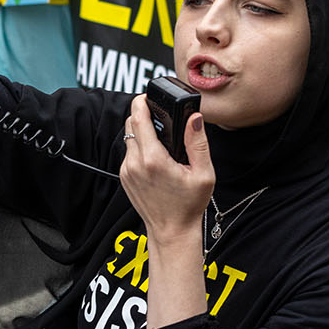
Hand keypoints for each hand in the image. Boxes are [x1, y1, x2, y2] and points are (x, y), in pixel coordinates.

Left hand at [118, 95, 212, 243]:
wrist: (171, 232)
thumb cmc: (189, 205)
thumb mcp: (203, 173)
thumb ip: (197, 142)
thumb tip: (194, 117)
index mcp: (153, 159)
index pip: (138, 118)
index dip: (142, 102)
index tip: (149, 96)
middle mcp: (135, 163)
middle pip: (131, 124)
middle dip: (143, 115)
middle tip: (160, 116)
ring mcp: (126, 171)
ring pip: (129, 138)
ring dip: (141, 131)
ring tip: (162, 138)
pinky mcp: (124, 177)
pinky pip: (129, 152)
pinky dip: (139, 148)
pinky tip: (156, 156)